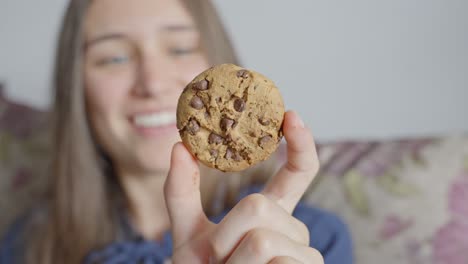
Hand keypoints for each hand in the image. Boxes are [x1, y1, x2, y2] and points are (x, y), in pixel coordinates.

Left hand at [164, 111, 322, 263]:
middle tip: (217, 258)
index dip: (300, 144)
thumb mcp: (186, 233)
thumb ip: (182, 192)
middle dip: (225, 234)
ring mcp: (305, 254)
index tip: (291, 115)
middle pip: (260, 206)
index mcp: (271, 213)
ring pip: (264, 240)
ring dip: (233, 261)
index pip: (298, 173)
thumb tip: (179, 146)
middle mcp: (293, 228)